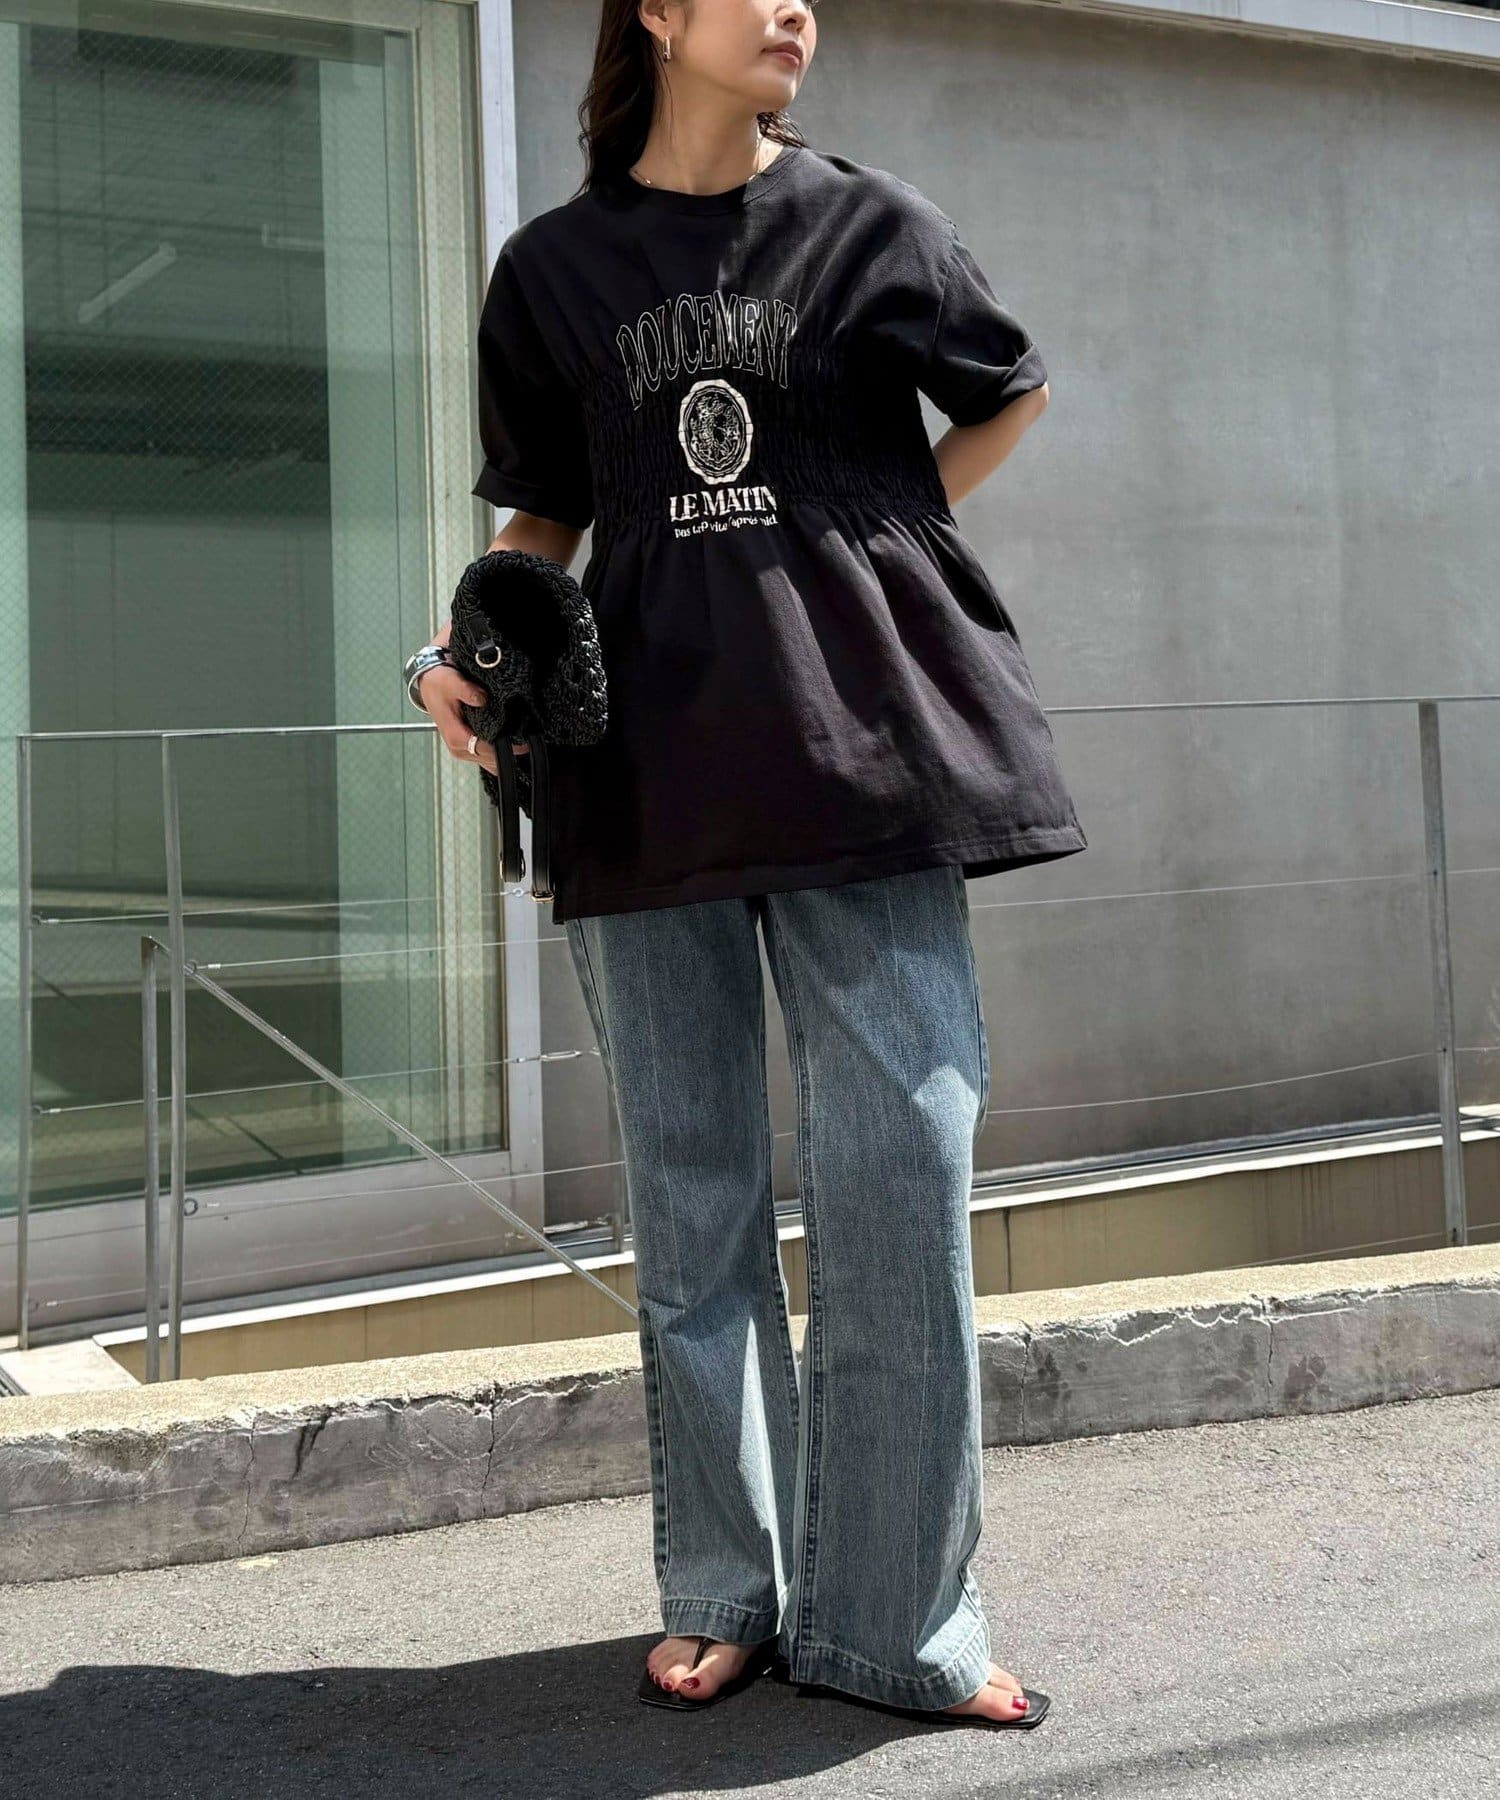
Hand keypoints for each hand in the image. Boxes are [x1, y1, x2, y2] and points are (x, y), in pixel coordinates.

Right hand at [416, 650, 529, 776]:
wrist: (430, 684)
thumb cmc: (439, 684)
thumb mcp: (451, 682)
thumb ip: (467, 690)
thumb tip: (481, 699)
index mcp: (455, 736)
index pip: (485, 750)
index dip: (505, 748)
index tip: (523, 742)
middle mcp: (459, 748)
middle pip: (490, 760)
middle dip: (508, 752)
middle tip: (528, 739)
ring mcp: (463, 750)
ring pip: (490, 762)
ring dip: (505, 754)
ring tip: (522, 739)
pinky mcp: (467, 747)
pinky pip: (487, 757)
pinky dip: (499, 752)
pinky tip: (510, 741)